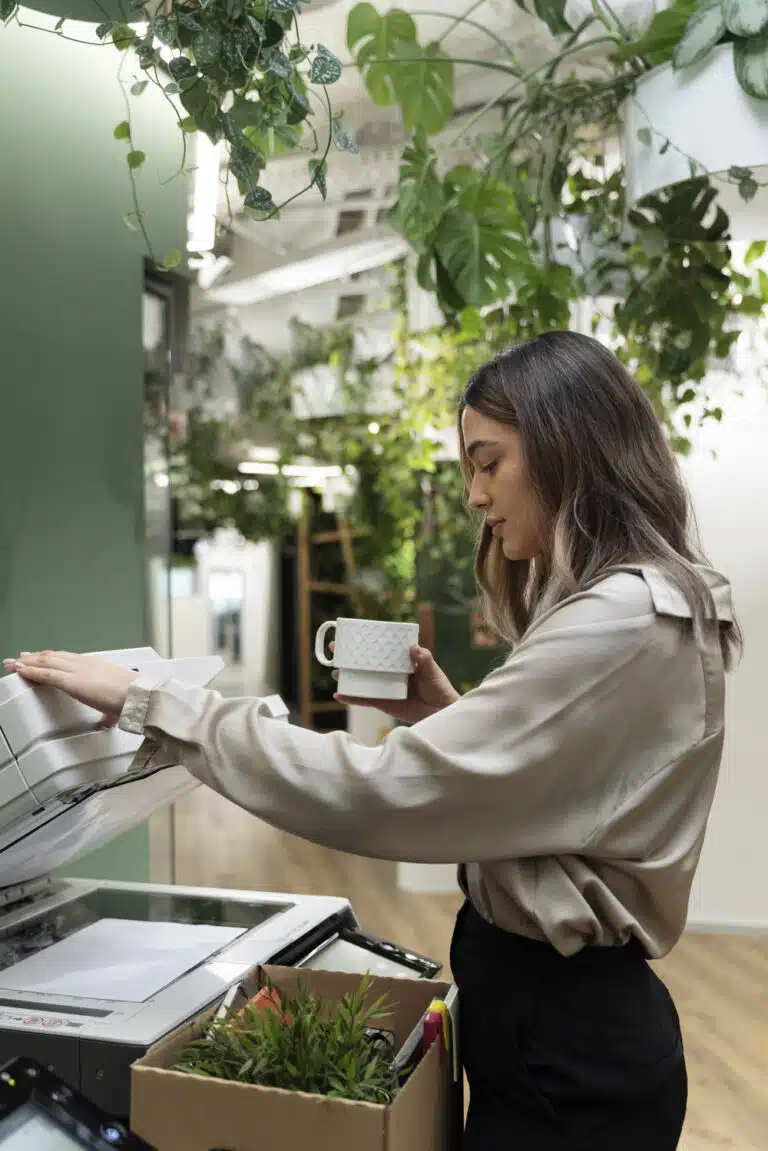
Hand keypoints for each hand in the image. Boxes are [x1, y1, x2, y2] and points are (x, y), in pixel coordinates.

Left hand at [2, 651, 137, 726]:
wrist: (138, 694)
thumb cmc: (132, 697)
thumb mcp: (116, 704)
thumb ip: (108, 712)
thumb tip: (108, 720)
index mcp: (94, 666)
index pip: (67, 658)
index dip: (51, 657)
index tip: (40, 657)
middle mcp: (84, 664)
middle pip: (52, 656)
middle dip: (34, 657)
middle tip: (20, 658)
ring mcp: (76, 671)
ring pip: (45, 662)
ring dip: (27, 662)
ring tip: (13, 663)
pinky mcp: (72, 681)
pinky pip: (46, 674)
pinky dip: (31, 671)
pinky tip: (20, 671)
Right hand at [333, 643, 459, 724]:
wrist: (442, 711)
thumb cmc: (439, 688)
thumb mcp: (432, 670)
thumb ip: (423, 658)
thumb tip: (413, 646)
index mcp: (400, 662)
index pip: (381, 650)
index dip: (367, 643)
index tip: (352, 635)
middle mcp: (390, 674)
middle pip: (367, 664)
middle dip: (350, 658)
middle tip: (334, 650)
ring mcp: (385, 688)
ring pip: (363, 681)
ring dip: (348, 677)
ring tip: (335, 672)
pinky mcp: (383, 703)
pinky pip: (365, 700)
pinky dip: (352, 698)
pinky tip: (339, 695)